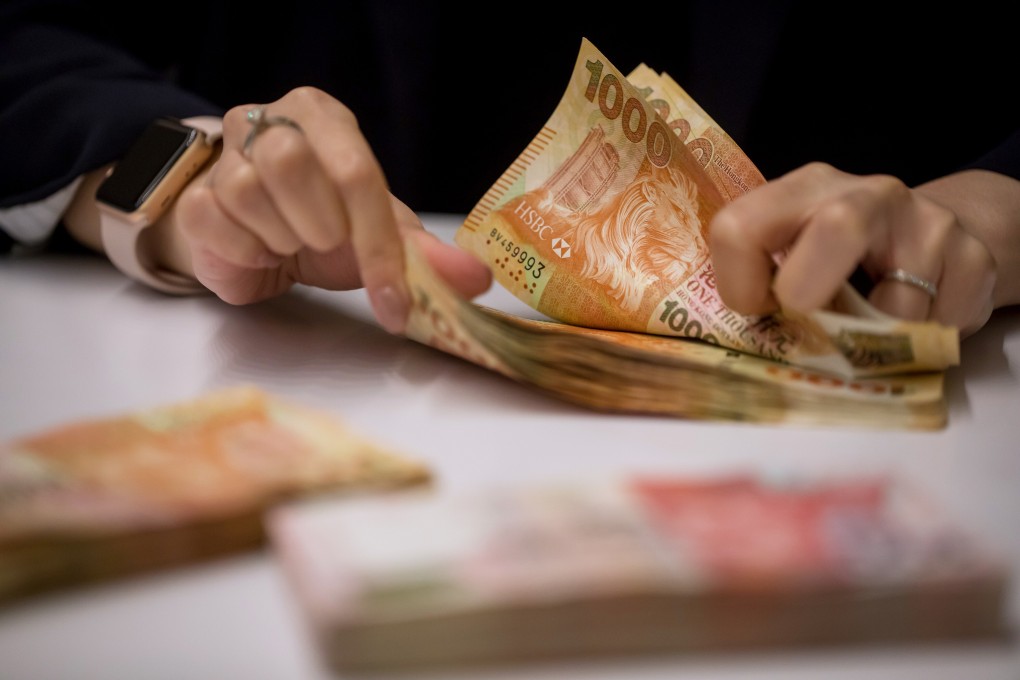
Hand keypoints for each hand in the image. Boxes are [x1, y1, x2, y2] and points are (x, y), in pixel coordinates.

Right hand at [173, 87, 490, 332]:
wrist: (257, 241)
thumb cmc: (324, 226)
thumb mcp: (377, 236)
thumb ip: (423, 255)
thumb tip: (476, 280)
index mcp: (325, 118)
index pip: (356, 173)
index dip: (378, 246)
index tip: (394, 304)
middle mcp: (271, 120)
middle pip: (291, 162)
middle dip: (319, 225)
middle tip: (325, 242)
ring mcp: (224, 153)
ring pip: (248, 191)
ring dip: (282, 239)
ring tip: (292, 242)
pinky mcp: (194, 194)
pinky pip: (216, 221)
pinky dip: (247, 251)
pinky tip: (259, 248)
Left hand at [708, 162, 997, 336]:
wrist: (936, 233)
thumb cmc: (846, 256)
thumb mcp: (799, 251)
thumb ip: (769, 282)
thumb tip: (752, 343)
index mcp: (804, 191)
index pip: (741, 226)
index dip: (739, 283)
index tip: (758, 308)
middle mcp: (866, 194)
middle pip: (839, 228)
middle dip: (811, 291)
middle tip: (808, 320)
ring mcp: (927, 223)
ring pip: (898, 305)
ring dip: (875, 339)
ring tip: (871, 329)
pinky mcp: (973, 258)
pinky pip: (940, 323)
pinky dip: (920, 341)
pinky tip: (916, 318)